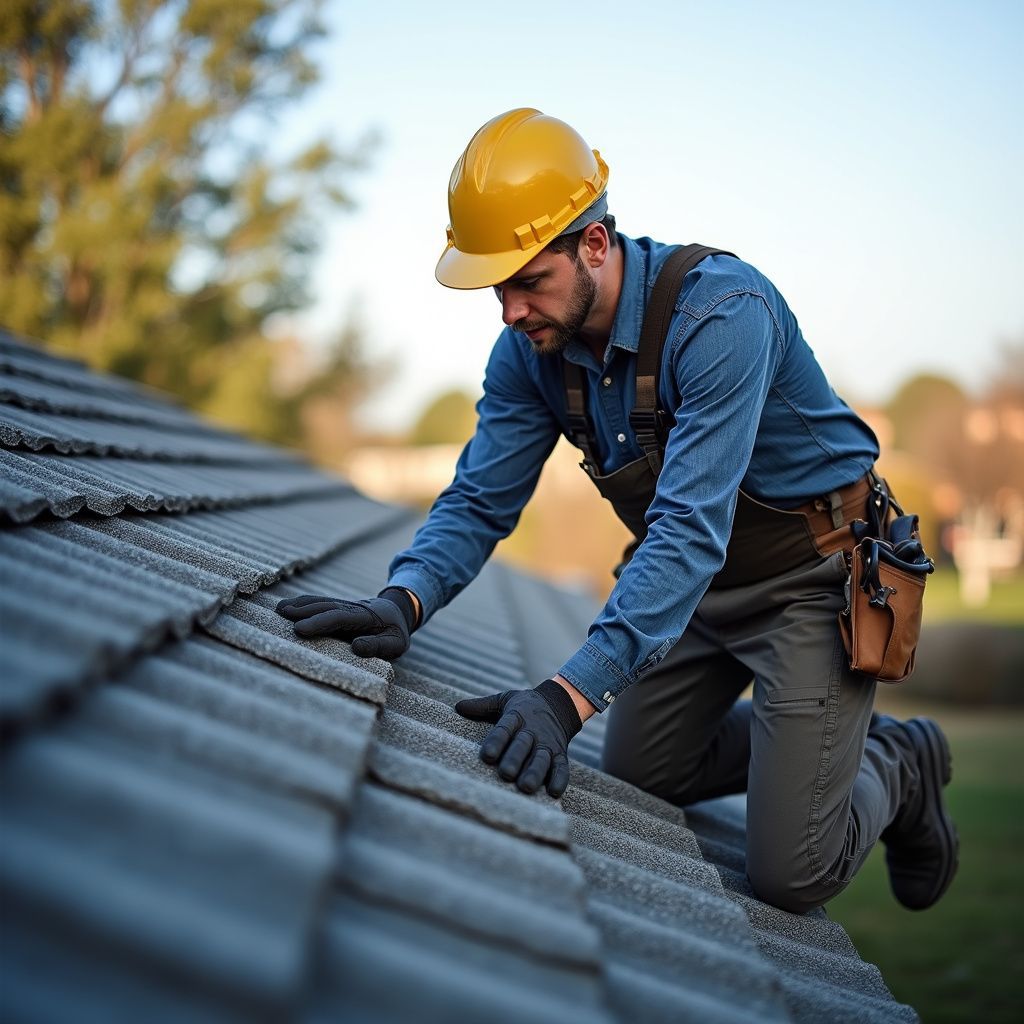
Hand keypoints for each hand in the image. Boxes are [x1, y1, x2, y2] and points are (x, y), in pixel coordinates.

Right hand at [276, 587, 416, 659]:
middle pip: (327, 606)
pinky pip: (320, 603)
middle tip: (282, 615)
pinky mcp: (338, 607)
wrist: (397, 611)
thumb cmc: (396, 632)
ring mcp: (345, 605)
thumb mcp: (396, 643)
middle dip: (305, 610)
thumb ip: (378, 646)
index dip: (320, 623)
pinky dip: (304, 602)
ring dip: (301, 604)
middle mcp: (353, 607)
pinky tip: (287, 605)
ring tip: (279, 609)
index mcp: (366, 617)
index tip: (300, 629)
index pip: (340, 617)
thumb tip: (355, 647)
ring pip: (321, 602)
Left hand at [455, 680, 582, 796]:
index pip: (504, 728)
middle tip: (505, 774)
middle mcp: (533, 730)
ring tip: (525, 787)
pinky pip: (562, 767)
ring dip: (535, 772)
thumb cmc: (524, 706)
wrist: (559, 704)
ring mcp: (548, 743)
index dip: (496, 741)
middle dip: (514, 759)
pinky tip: (553, 792)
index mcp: (517, 716)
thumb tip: (458, 707)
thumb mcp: (504, 700)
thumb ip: (482, 706)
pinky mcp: (560, 754)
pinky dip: (559, 779)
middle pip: (523, 745)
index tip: (486, 755)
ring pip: (541, 758)